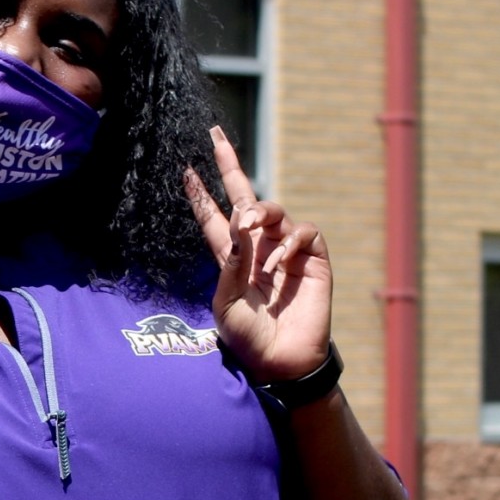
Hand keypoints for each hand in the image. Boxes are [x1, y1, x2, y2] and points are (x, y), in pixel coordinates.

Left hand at [185, 126, 333, 385]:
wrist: (280, 362)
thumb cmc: (247, 339)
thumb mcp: (226, 304)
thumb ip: (229, 265)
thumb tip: (237, 224)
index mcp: (231, 259)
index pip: (213, 219)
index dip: (201, 195)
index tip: (186, 170)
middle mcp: (258, 248)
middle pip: (244, 197)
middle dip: (230, 166)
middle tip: (216, 136)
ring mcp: (286, 251)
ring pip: (274, 210)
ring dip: (260, 211)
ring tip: (249, 225)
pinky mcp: (313, 260)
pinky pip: (302, 234)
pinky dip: (288, 245)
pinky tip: (277, 267)